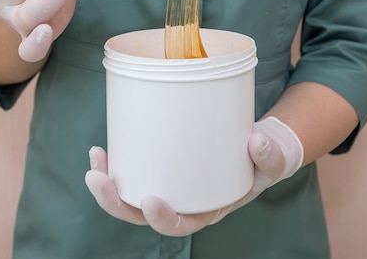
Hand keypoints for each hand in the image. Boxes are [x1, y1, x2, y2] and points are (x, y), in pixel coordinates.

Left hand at [84, 116, 303, 235]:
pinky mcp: (160, 166)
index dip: (161, 219)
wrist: (254, 148)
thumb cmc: (261, 161)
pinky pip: (133, 171)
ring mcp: (169, 185)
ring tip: (95, 158)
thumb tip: (257, 140)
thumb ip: (268, 155)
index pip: (180, 225)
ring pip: (129, 195)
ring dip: (107, 182)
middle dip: (115, 201)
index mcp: (206, 209)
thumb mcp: (271, 161)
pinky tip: (103, 149)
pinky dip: (116, 163)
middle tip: (98, 178)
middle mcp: (182, 202)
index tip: (149, 200)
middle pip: (142, 214)